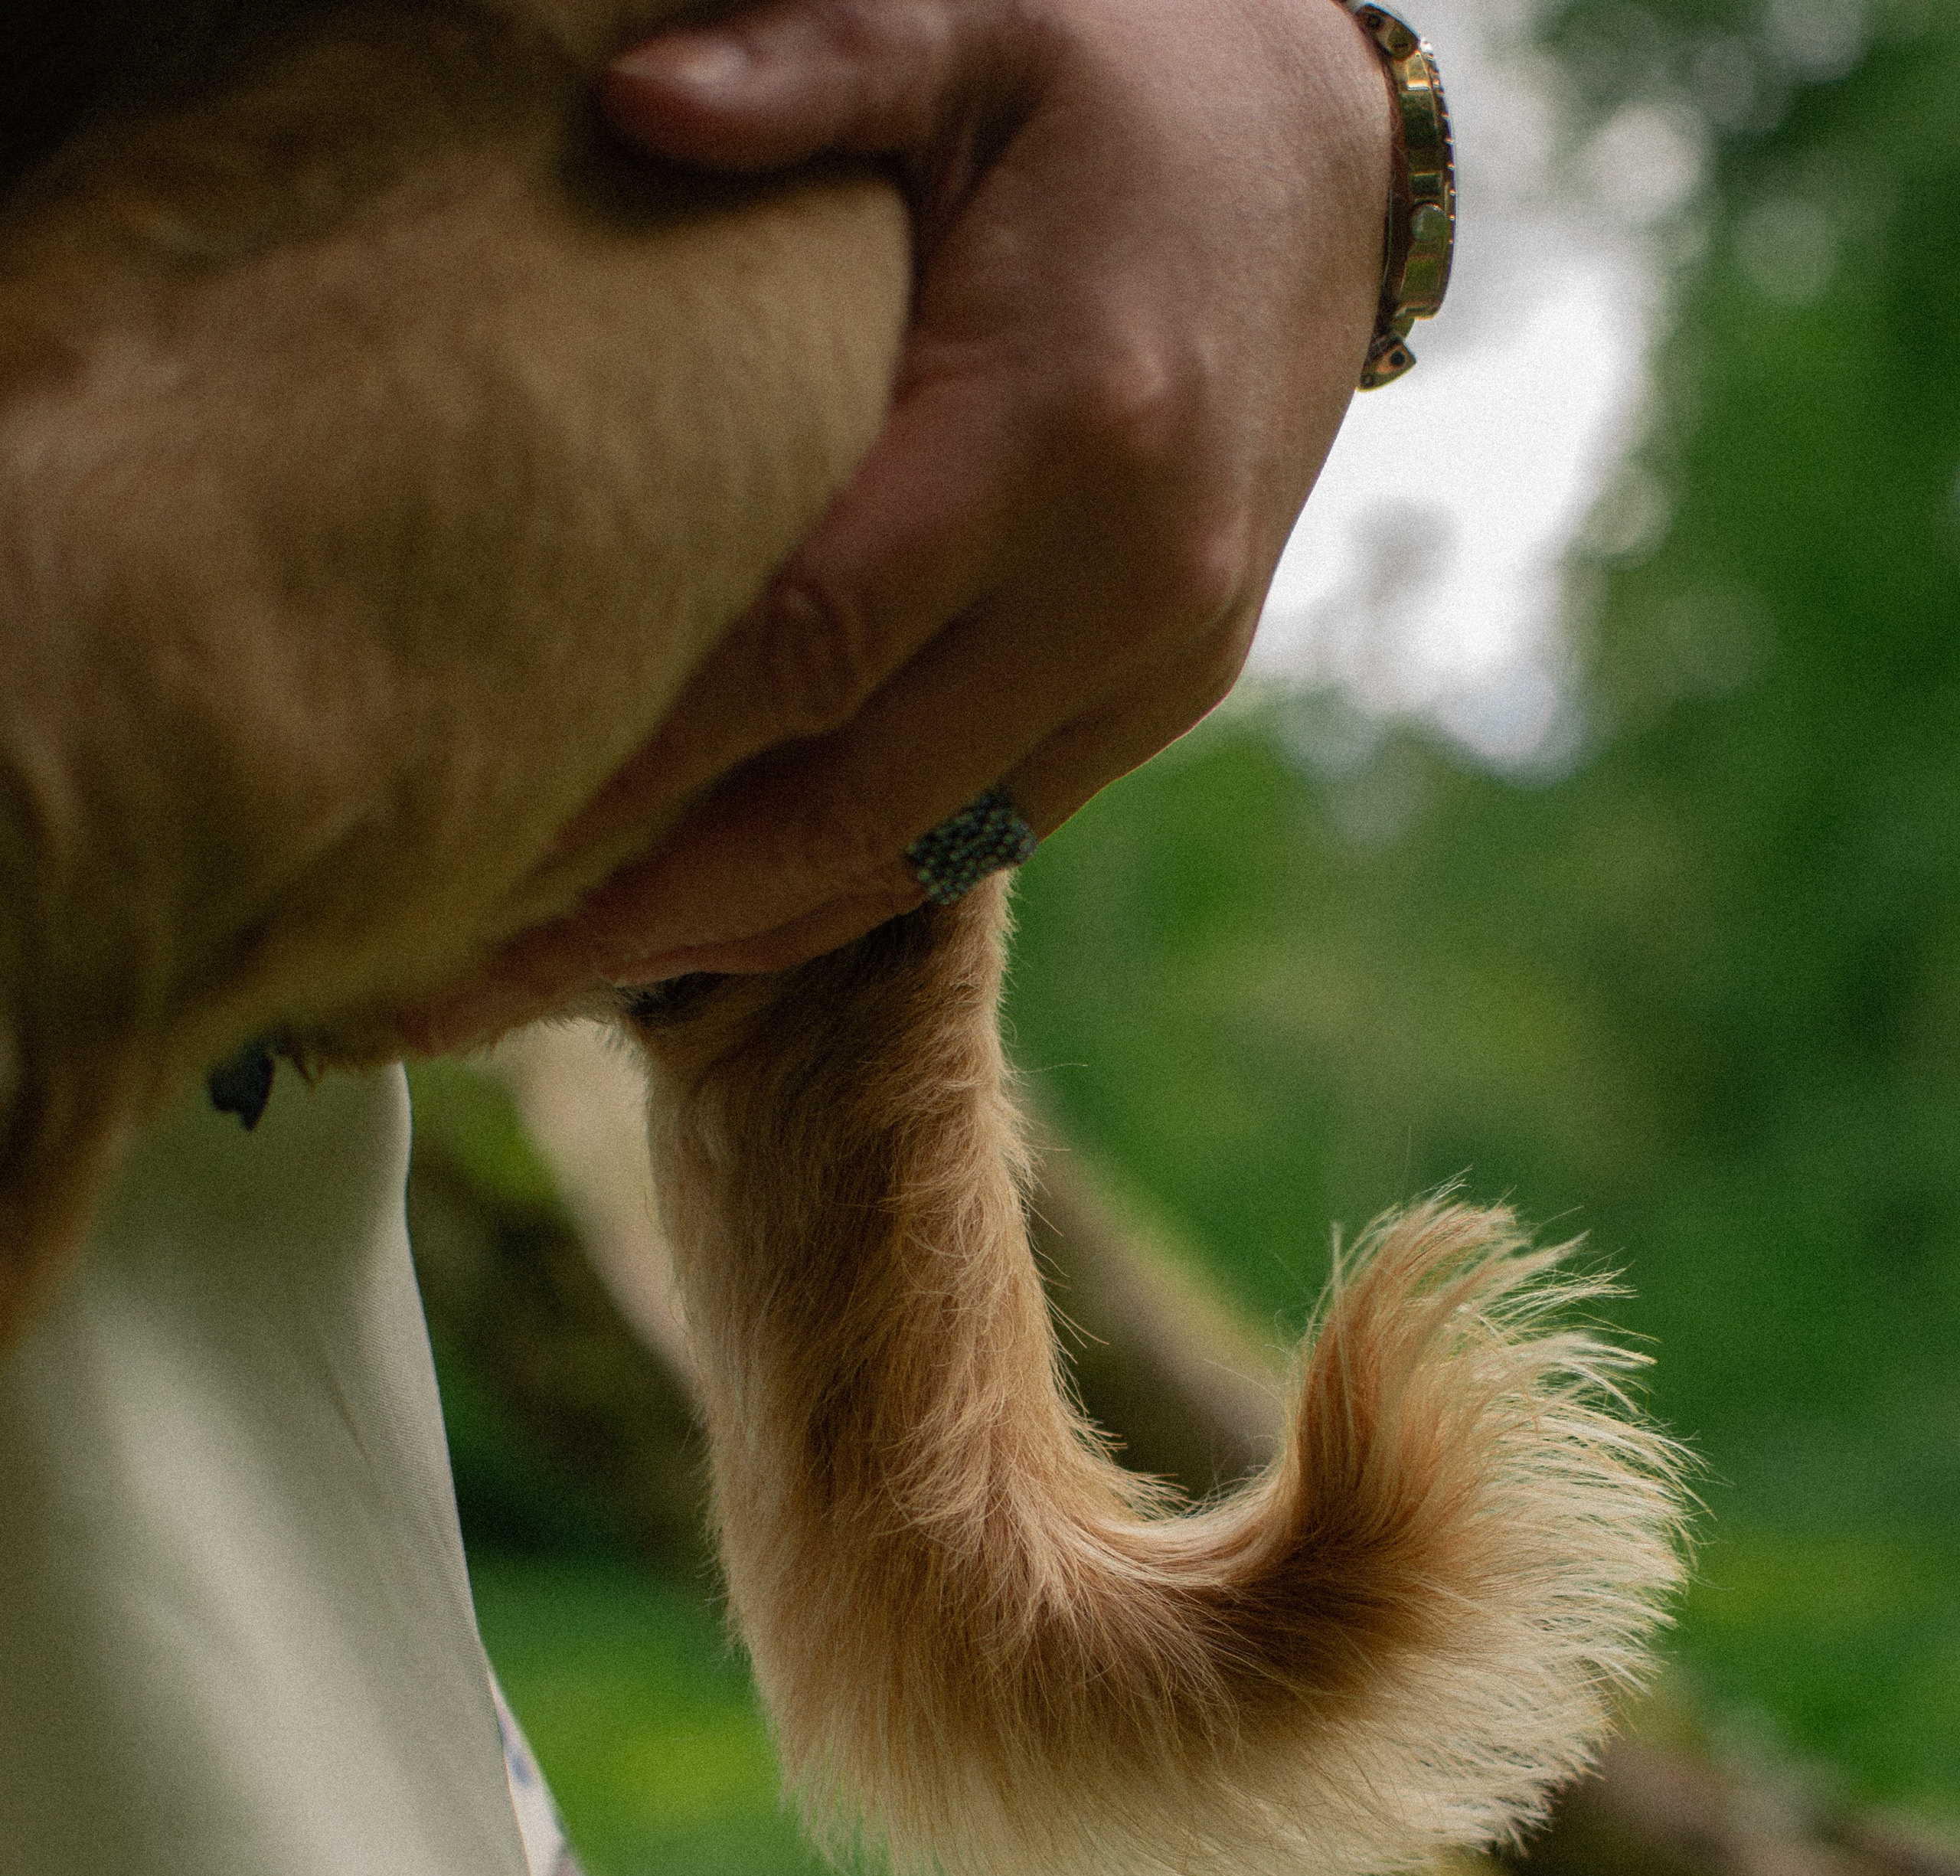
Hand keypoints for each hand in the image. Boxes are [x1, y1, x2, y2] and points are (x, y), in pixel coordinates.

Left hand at [495, 0, 1390, 994]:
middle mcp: (1125, 588)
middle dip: (640, 912)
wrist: (1326, 157)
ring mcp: (1159, 667)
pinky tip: (691, 922)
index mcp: (1065, 432)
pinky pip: (973, 840)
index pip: (806, 647)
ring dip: (720, 935)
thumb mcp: (971, 22)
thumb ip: (812, 61)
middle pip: (844, 810)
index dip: (634, 761)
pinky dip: (826, 892)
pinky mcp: (1164, 698)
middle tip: (449, 980)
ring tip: (535, 983)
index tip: (466, 829)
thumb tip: (630, 102)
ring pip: (908, 860)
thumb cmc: (1120, 72)